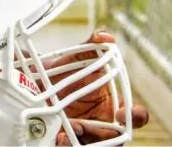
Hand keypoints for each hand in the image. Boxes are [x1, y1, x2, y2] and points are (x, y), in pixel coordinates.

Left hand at [49, 30, 148, 144]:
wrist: (37, 83)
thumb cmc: (65, 74)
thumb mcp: (76, 59)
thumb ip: (91, 47)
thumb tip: (104, 35)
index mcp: (112, 106)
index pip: (134, 116)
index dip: (135, 116)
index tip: (123, 111)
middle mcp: (103, 124)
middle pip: (115, 139)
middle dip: (103, 136)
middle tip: (81, 125)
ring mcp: (87, 136)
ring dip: (82, 143)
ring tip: (66, 133)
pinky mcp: (69, 142)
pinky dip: (66, 146)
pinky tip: (58, 138)